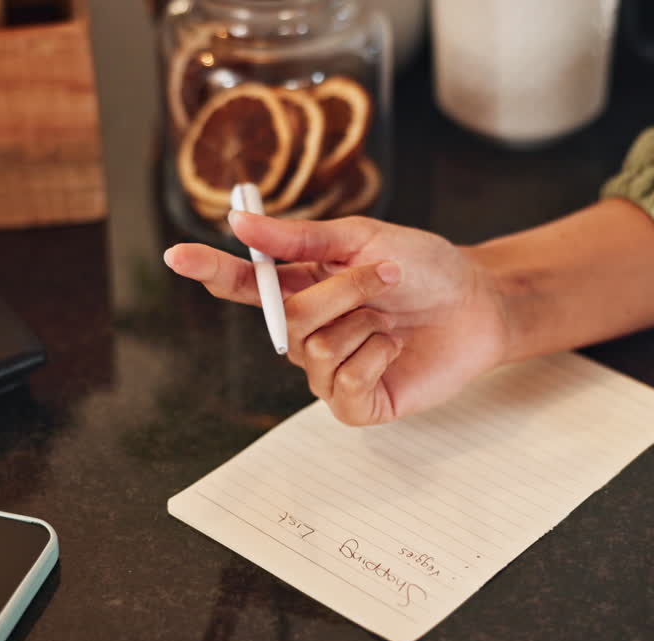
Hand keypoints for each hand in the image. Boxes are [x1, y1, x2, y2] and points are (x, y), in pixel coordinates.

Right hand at [164, 214, 507, 424]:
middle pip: (287, 320)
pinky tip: (394, 348)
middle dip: (341, 292)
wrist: (478, 303)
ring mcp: (328, 371)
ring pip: (314, 351)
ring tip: (394, 315)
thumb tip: (239, 223)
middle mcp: (307, 332)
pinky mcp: (356, 404)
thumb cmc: (424, 268)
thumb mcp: (363, 239)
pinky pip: (341, 387)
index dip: (210, 270)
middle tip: (386, 274)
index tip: (176, 255)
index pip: (244, 284)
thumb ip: (300, 239)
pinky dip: (374, 359)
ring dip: (365, 322)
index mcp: (302, 286)